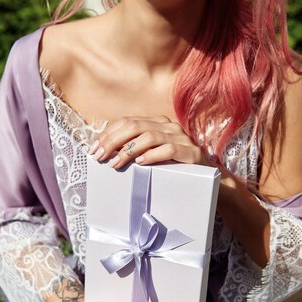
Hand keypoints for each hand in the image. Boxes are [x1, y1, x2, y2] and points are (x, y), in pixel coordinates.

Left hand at [90, 116, 212, 168]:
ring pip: (149, 136)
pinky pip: (168, 149)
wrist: (208, 179)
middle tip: (100, 157)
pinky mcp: (190, 152)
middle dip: (112, 141)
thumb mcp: (152, 155)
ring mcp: (181, 138)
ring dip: (128, 151)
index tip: (93, 149)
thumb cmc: (174, 168)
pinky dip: (152, 156)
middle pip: (134, 126)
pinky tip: (140, 164)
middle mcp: (169, 126)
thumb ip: (134, 149)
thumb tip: (106, 153)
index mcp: (157, 123)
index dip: (107, 134)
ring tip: (116, 164)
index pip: (127, 121)